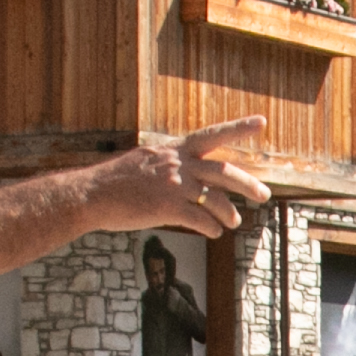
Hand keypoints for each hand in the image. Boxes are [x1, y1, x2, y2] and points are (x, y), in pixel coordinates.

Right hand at [88, 116, 274, 241]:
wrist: (91, 195)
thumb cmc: (116, 181)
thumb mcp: (146, 161)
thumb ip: (171, 164)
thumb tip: (191, 174)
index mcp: (173, 150)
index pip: (211, 135)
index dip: (237, 128)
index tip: (261, 122)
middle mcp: (177, 164)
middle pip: (223, 172)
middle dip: (247, 184)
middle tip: (264, 195)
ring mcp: (173, 186)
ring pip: (215, 199)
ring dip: (228, 213)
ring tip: (233, 221)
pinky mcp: (167, 208)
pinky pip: (200, 220)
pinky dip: (211, 228)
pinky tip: (213, 232)